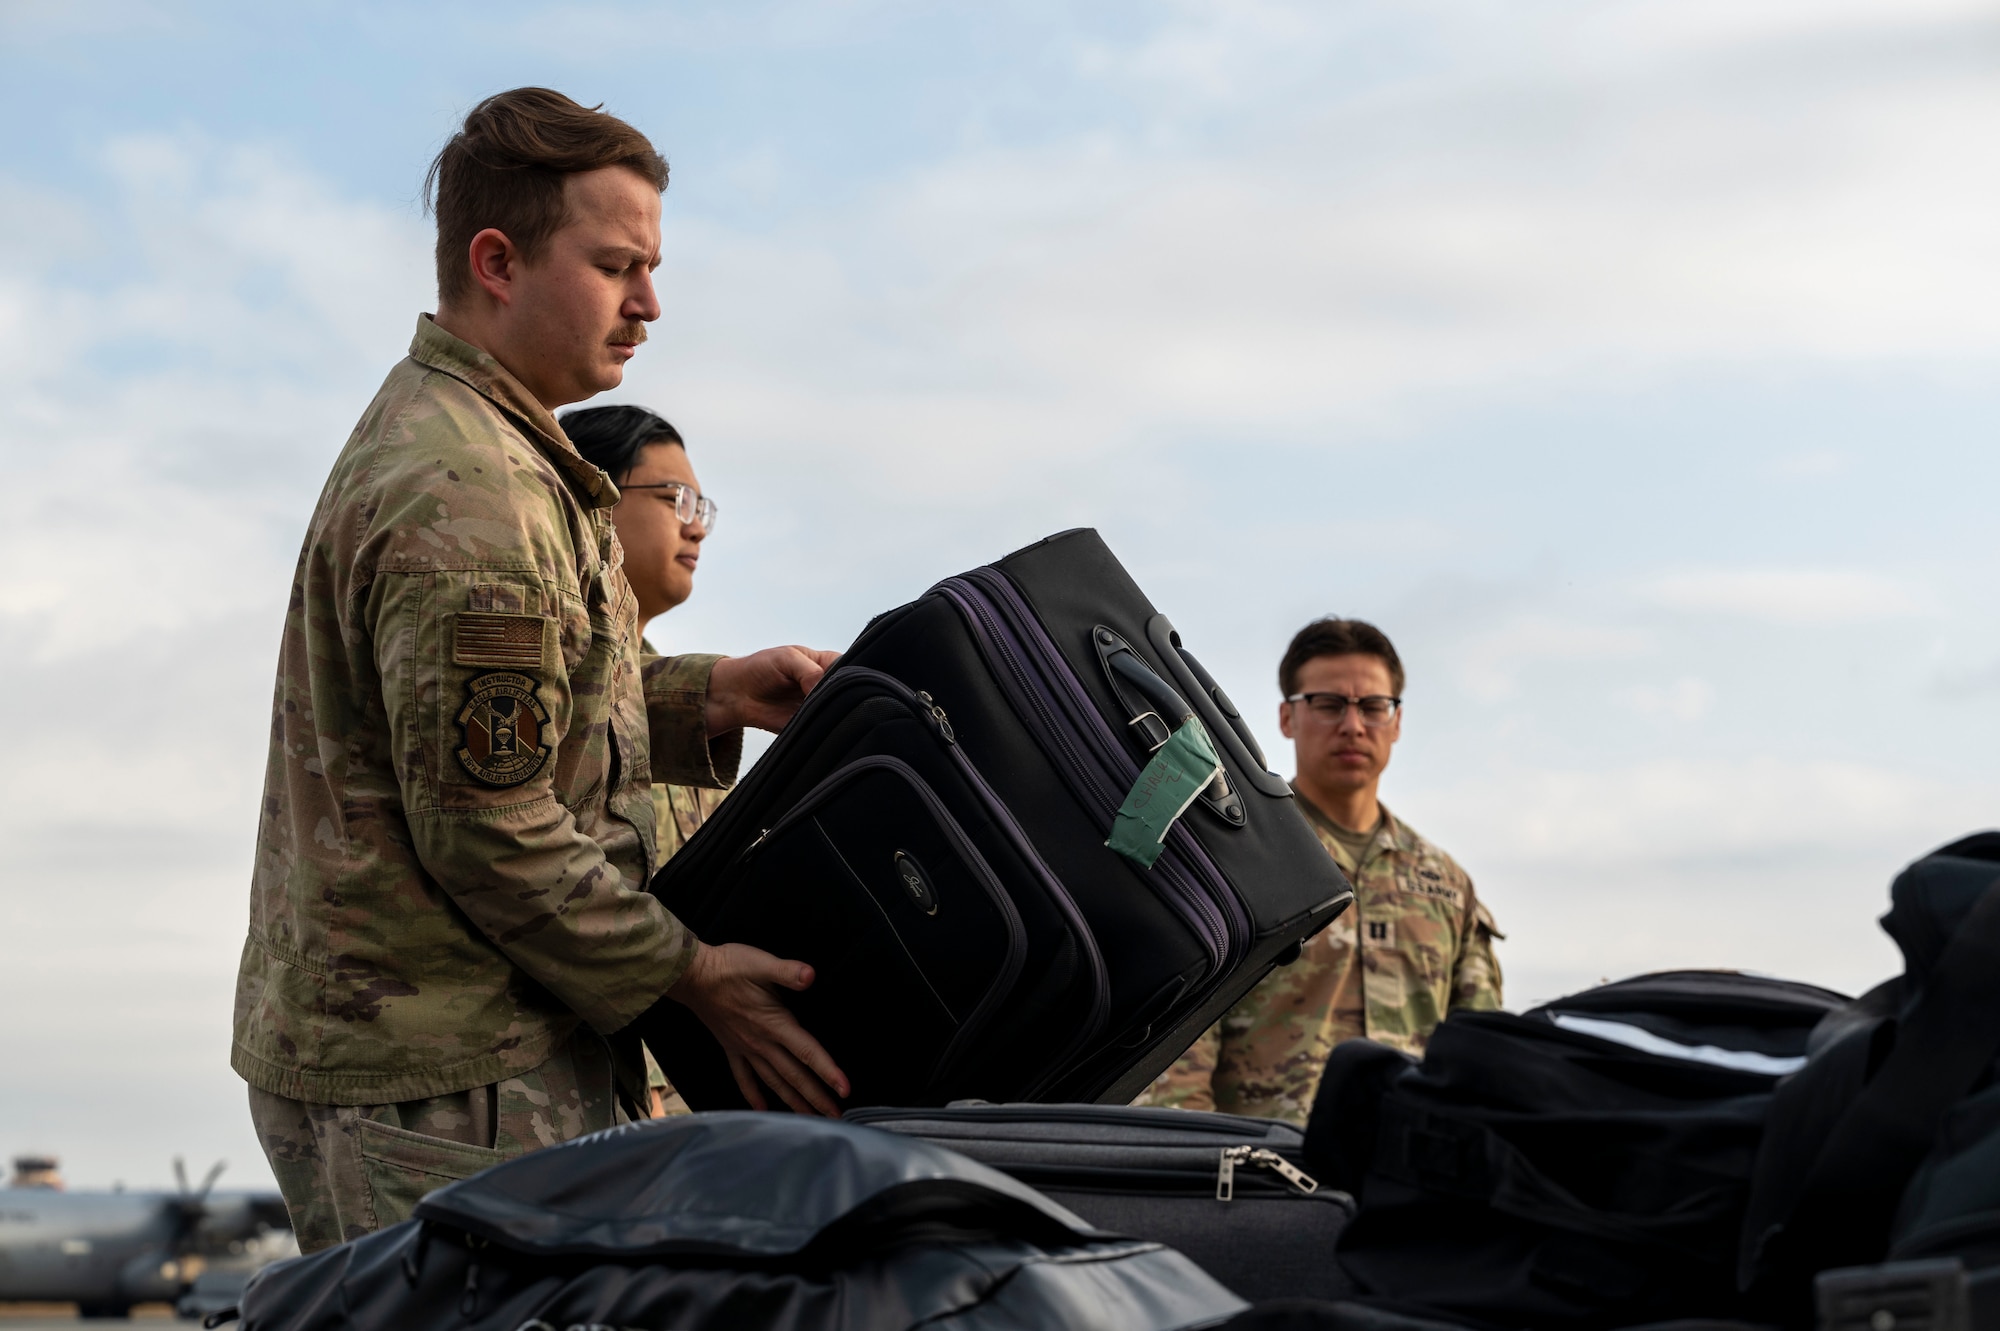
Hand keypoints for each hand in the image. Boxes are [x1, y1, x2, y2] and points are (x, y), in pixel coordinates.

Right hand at [666, 941, 850, 1114]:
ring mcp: (745, 1048)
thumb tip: (810, 975)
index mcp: (774, 1024)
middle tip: (835, 1116)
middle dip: (816, 1097)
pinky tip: (762, 1109)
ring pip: (773, 1081)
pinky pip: (744, 1077)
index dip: (828, 1071)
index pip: (807, 1052)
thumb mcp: (761, 963)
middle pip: (794, 1076)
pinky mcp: (731, 1047)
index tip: (844, 1090)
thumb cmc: (728, 968)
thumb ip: (787, 971)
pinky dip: (753, 1095)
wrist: (693, 976)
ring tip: (808, 1117)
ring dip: (792, 1101)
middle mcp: (762, 1043)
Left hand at [706, 646, 839, 736]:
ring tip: (815, 710)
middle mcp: (828, 685)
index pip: (852, 669)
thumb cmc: (760, 668)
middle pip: (850, 693)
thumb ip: (810, 672)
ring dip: (832, 715)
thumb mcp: (787, 658)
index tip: (843, 684)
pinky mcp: (811, 725)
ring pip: (839, 713)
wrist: (737, 694)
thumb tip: (823, 690)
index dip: (853, 677)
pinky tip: (815, 725)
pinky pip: (823, 730)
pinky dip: (822, 730)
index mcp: (828, 663)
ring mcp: (820, 706)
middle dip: (844, 698)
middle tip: (826, 699)